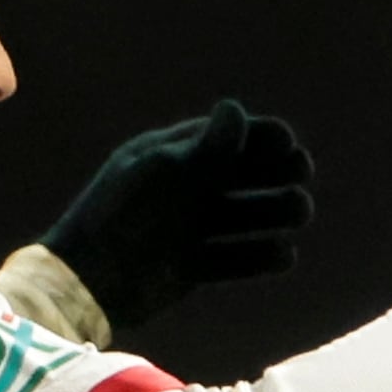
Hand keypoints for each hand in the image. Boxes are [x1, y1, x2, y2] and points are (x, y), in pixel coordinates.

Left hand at [31, 100, 313, 333]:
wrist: (89, 283)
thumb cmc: (125, 216)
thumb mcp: (167, 174)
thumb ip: (208, 146)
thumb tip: (236, 108)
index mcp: (171, 154)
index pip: (225, 137)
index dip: (260, 137)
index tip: (289, 145)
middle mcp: (184, 188)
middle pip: (243, 175)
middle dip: (276, 172)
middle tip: (302, 175)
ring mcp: (188, 228)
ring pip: (245, 215)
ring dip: (275, 210)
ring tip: (299, 212)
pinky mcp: (192, 267)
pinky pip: (235, 259)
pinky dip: (260, 257)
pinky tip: (284, 253)